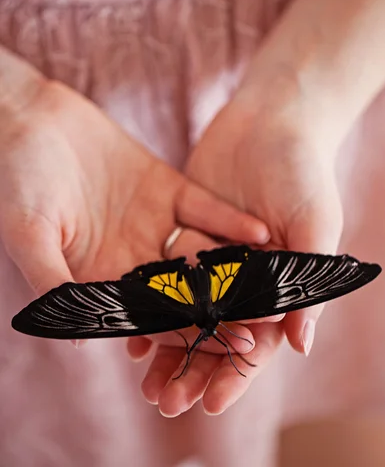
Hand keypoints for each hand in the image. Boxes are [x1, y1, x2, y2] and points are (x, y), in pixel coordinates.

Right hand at [1, 78, 268, 322]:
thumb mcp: (30, 233)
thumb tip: (74, 339)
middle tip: (263, 327)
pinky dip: (228, 220)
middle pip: (183, 290)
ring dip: (236, 269)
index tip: (221, 348)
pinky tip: (260, 233)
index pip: (147, 314)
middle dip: (221, 309)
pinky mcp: (165, 188)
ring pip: (200, 252)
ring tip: (273, 286)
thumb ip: (53, 281)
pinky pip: (203, 208)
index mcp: (99, 277)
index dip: (183, 332)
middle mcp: (131, 256)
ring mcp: (152, 222)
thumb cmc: (16, 179)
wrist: (30, 121)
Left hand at [134, 68, 342, 415]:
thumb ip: (306, 280)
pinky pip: (164, 268)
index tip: (212, 403)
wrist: (274, 118)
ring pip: (185, 306)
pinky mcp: (186, 225)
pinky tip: (125, 318)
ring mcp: (212, 251)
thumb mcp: (314, 224)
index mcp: (278, 282)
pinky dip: (148, 294)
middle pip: (215, 332)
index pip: (257, 340)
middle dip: (192, 368)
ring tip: (140, 374)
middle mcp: (243, 274)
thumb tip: (301, 346)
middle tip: (165, 402)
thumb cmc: (304, 171)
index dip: (235, 372)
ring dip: (165, 341)